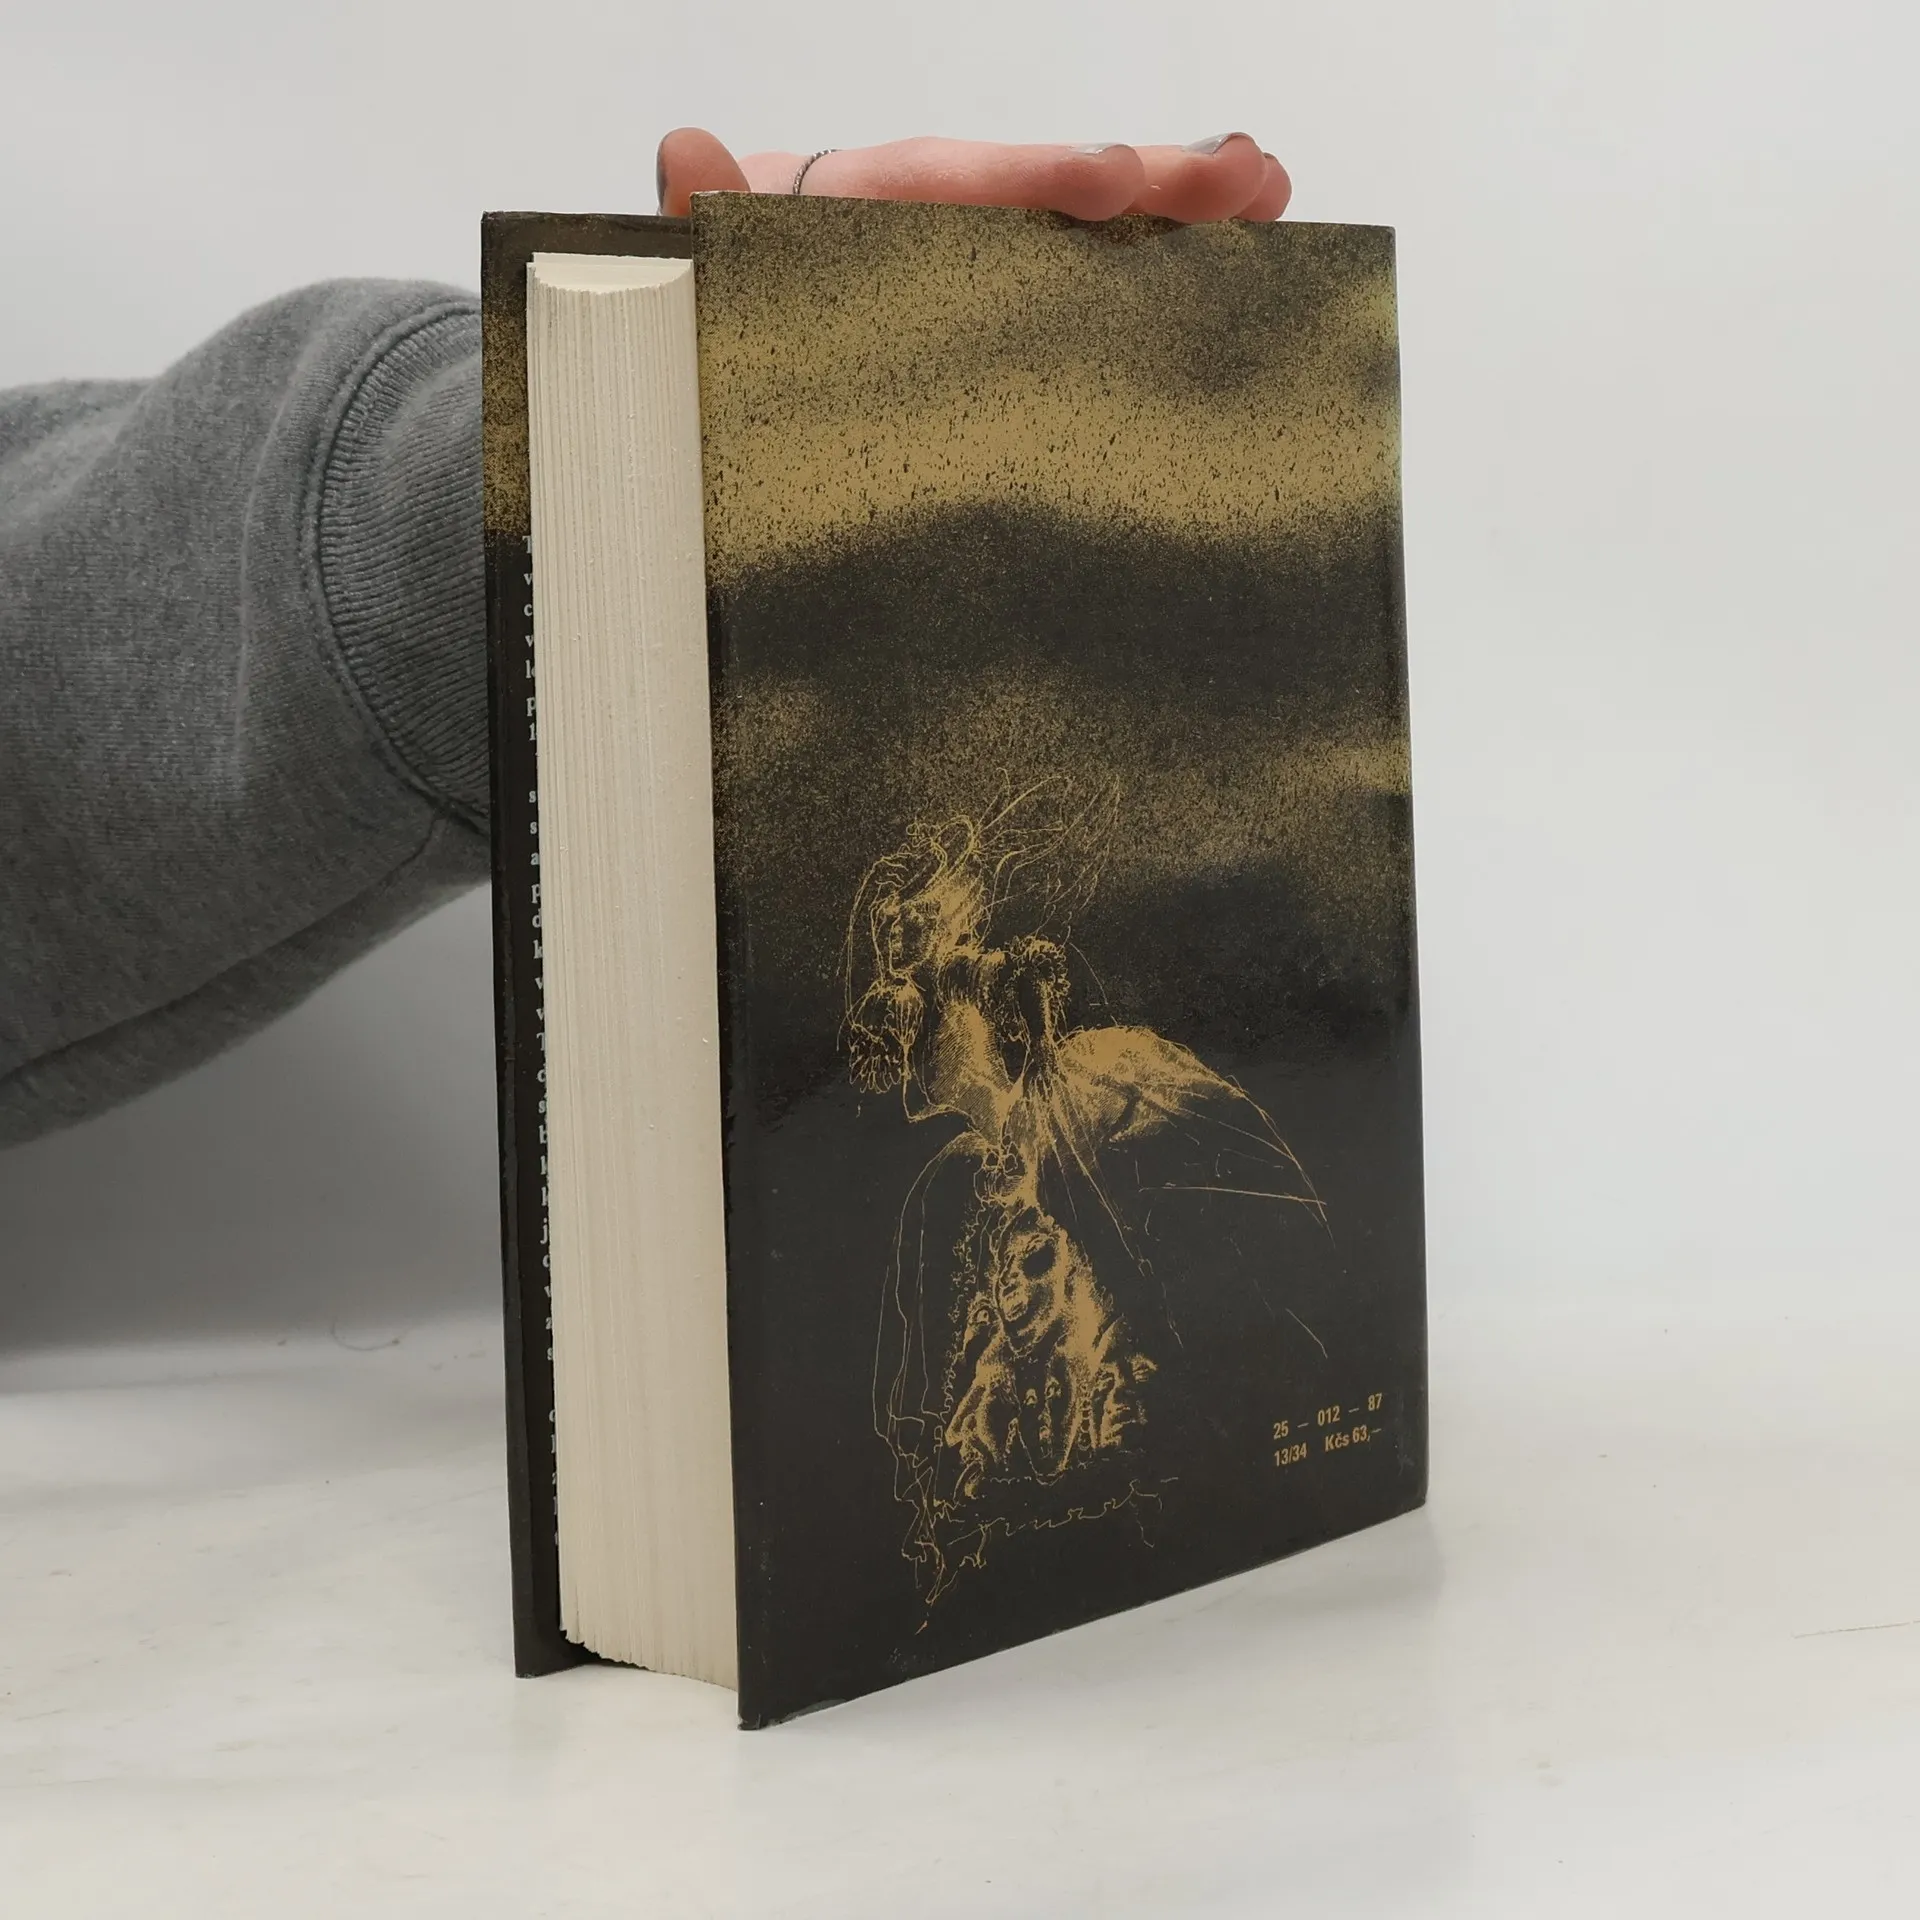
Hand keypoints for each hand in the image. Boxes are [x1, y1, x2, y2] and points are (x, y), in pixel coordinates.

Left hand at [657, 129, 1289, 224]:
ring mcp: (983, 241)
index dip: (1037, 179)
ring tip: (1271, 191)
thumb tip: (685, 151)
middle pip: (1051, 181)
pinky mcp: (1009, 281)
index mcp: (868, 200)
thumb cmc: (730, 284)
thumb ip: (704, 217)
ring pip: (1090, 216)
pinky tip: (1244, 246)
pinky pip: (1092, 263)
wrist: (734, 289)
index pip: (959, 181)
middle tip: (1243, 174)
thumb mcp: (708, 261)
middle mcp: (941, 207)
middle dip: (1149, 177)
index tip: (1110, 182)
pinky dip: (1164, 252)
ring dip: (1183, 201)